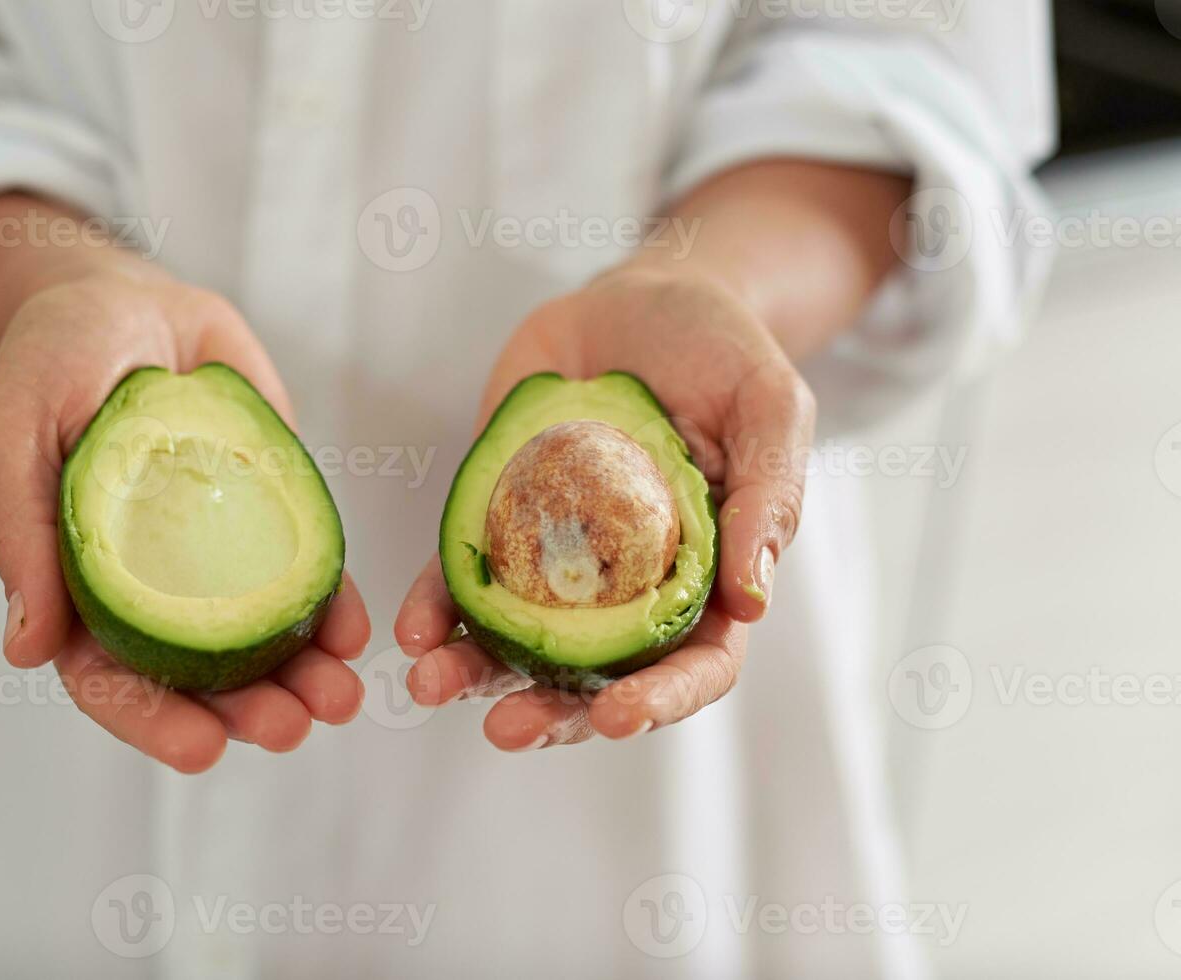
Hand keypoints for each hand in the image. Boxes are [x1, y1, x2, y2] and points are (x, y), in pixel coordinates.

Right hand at [0, 258, 369, 772]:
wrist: (126, 297)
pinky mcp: (272, 515)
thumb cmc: (51, 361)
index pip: (112, 679)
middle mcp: (155, 586)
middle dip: (247, 713)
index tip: (204, 749)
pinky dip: (332, 611)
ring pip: (261, 639)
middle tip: (293, 728)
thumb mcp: (14, 434)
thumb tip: (26, 650)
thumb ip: (23, 534)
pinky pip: (305, 576)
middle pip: (198, 676)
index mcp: (82, 587)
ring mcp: (218, 554)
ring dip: (301, 679)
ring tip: (339, 700)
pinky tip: (354, 632)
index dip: (153, 721)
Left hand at [394, 262, 814, 749]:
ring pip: (520, 641)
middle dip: (550, 714)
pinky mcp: (501, 518)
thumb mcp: (768, 408)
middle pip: (595, 675)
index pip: (694, 664)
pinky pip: (465, 576)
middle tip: (506, 730)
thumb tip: (755, 601)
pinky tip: (412, 626)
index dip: (659, 700)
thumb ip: (768, 498)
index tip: (614, 716)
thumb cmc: (722, 352)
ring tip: (432, 686)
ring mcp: (560, 558)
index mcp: (707, 577)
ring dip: (476, 674)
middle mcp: (630, 586)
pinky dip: (437, 605)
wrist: (641, 297)